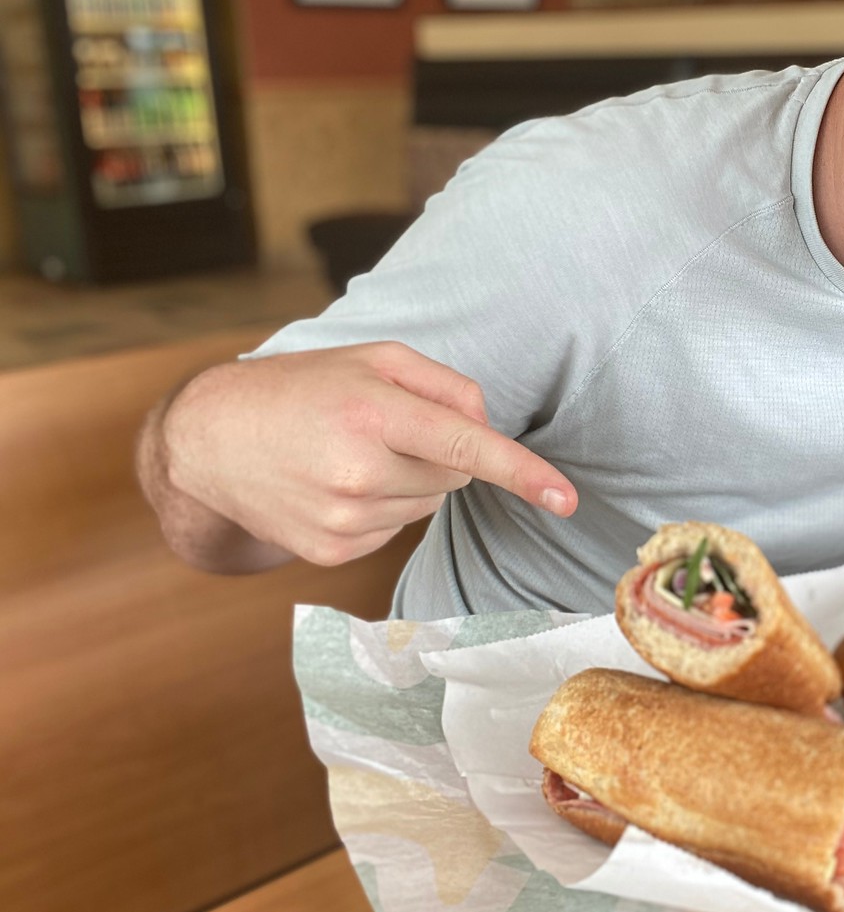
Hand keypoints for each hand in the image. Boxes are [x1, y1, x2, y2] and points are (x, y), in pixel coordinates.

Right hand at [162, 342, 575, 565]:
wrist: (210, 440)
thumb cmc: (303, 387)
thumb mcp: (374, 359)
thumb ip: (445, 385)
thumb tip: (487, 427)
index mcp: (371, 413)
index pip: (466, 445)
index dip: (522, 472)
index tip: (566, 499)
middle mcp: (358, 472)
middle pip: (456, 473)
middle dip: (440, 451)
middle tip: (382, 427)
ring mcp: (344, 519)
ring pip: (430, 503)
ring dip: (410, 479)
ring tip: (352, 453)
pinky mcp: (334, 552)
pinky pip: (397, 529)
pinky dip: (383, 506)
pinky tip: (337, 484)